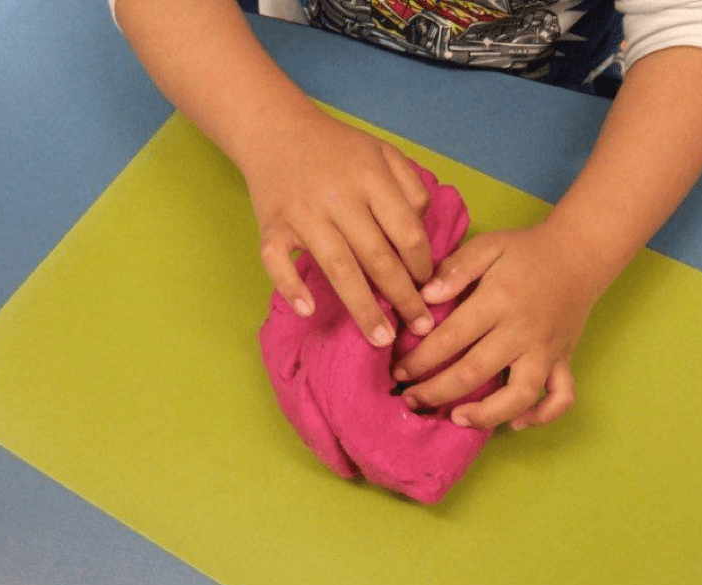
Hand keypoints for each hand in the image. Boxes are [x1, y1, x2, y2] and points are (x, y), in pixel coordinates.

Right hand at [242, 107, 435, 346]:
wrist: (274, 128)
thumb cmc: (336, 147)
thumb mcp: (383, 152)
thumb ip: (410, 186)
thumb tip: (423, 233)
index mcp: (370, 177)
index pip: (406, 231)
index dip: (422, 265)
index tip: (430, 288)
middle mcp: (338, 197)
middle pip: (378, 257)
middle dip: (403, 297)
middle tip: (420, 328)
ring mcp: (302, 213)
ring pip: (338, 268)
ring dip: (362, 307)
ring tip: (381, 339)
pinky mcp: (271, 224)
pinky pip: (277, 261)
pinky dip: (290, 286)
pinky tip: (307, 309)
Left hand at [393, 223, 599, 429]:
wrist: (579, 254)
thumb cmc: (525, 251)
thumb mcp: (488, 245)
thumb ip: (456, 267)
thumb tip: (425, 297)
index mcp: (499, 301)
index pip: (451, 338)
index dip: (420, 359)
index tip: (399, 372)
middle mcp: (523, 331)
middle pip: (475, 372)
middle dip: (436, 391)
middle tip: (410, 400)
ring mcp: (546, 350)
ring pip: (520, 395)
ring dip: (487, 414)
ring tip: (457, 418)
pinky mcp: (564, 360)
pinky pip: (561, 397)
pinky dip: (542, 416)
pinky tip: (516, 423)